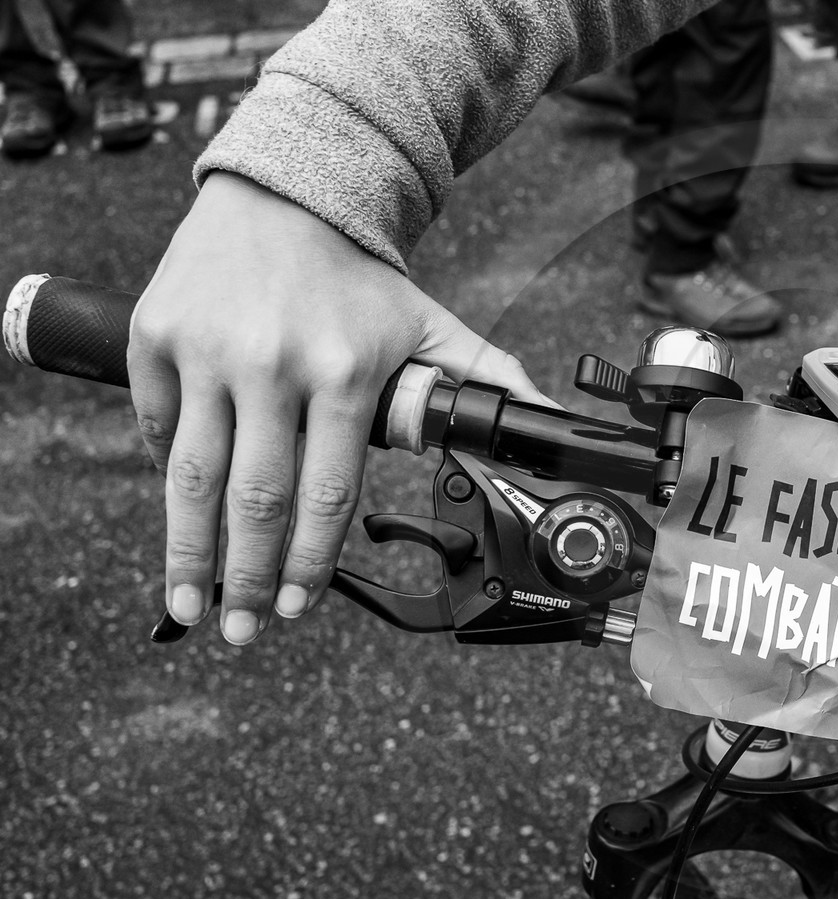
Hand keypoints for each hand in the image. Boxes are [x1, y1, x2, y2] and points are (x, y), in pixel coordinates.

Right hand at [129, 173, 558, 644]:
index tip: (298, 605)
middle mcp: (271, 366)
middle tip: (243, 629)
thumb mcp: (428, 323)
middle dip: (245, 577)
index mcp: (344, 373)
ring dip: (186, 553)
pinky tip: (179, 515)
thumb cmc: (358, 276)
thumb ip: (484, 379)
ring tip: (186, 606)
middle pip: (255, 499)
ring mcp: (206, 352)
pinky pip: (158, 426)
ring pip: (190, 476)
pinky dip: (168, 470)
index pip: (329, 492)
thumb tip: (544, 419)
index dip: (310, 559)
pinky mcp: (155, 337)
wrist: (283, 192)